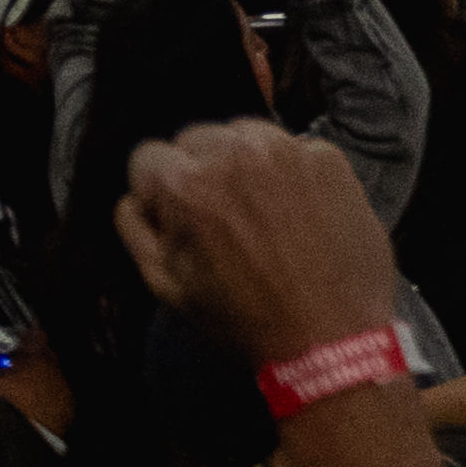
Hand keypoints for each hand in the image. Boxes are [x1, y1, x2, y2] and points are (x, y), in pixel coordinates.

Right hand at [104, 111, 407, 371]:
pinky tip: (293, 210)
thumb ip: (135, 229)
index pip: (147, 157)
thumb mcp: (164, 283)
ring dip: (241, 163)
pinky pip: (291, 147)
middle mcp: (237, 153)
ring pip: (243, 135)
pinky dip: (286, 170)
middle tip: (216, 216)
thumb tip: (135, 196)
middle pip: (195, 139)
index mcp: (187, 184)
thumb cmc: (241, 315)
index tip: (173, 216)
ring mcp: (290, 149)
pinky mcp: (330, 157)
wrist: (329, 331)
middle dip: (197, 171)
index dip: (155, 191)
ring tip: (254, 212)